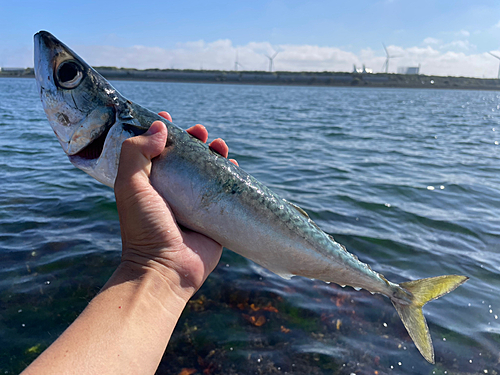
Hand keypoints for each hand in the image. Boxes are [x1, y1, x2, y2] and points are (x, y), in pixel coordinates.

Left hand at [114, 111, 235, 297]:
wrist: (166, 269)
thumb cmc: (144, 227)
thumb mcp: (130, 186)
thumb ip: (136, 153)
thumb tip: (160, 128)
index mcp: (148, 183)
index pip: (154, 150)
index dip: (160, 132)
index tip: (168, 118)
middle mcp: (171, 190)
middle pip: (184, 157)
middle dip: (193, 140)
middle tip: (200, 131)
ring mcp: (193, 203)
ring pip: (206, 170)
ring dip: (213, 153)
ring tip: (219, 144)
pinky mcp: (213, 216)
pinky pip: (224, 190)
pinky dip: (230, 175)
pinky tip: (233, 164)